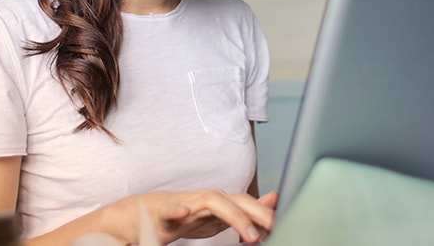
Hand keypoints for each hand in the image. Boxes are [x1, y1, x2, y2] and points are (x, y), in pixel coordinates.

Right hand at [111, 190, 277, 244]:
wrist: (149, 214)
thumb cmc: (189, 215)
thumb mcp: (222, 216)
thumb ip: (248, 210)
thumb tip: (275, 200)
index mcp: (222, 202)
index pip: (249, 204)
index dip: (266, 214)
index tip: (284, 227)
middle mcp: (208, 198)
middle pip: (237, 200)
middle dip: (257, 213)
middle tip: (275, 228)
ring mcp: (188, 203)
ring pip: (212, 202)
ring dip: (233, 216)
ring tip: (249, 236)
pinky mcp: (165, 212)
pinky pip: (171, 209)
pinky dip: (178, 210)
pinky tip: (185, 213)